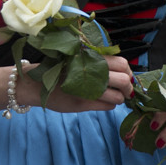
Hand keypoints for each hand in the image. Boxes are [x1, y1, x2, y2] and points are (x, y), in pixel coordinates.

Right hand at [19, 54, 133, 111]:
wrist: (37, 82)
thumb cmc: (59, 70)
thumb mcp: (80, 60)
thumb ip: (99, 64)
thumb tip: (124, 72)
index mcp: (93, 58)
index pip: (123, 64)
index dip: (129, 73)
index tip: (126, 77)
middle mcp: (92, 72)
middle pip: (125, 80)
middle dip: (129, 89)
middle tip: (125, 91)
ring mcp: (88, 89)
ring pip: (118, 97)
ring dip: (119, 99)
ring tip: (113, 97)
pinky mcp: (83, 103)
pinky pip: (107, 106)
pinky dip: (109, 105)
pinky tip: (101, 101)